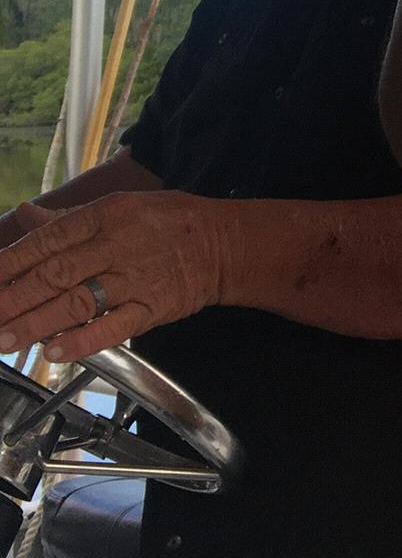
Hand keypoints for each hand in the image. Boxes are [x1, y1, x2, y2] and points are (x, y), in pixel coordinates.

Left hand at [0, 192, 230, 362]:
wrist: (224, 244)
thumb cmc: (168, 223)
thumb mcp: (120, 206)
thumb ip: (69, 219)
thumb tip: (26, 215)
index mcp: (107, 215)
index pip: (50, 239)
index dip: (13, 261)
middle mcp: (119, 245)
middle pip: (58, 273)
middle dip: (15, 298)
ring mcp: (137, 279)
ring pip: (79, 302)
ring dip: (37, 324)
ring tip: (6, 340)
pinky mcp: (153, 308)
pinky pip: (114, 327)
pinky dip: (83, 341)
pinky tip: (56, 352)